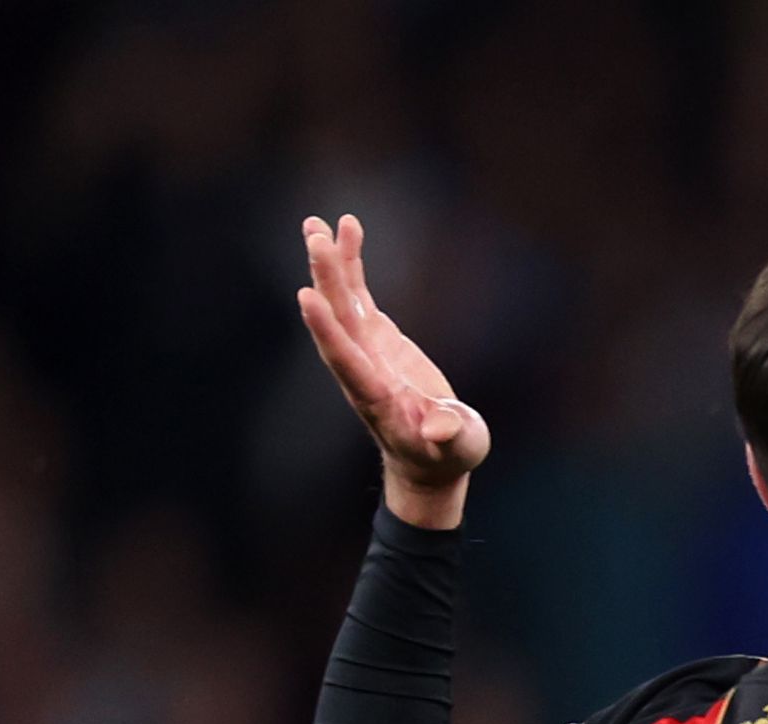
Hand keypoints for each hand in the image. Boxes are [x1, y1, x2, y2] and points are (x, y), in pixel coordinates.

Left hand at [296, 213, 485, 527]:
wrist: (428, 456)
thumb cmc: (446, 456)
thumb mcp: (459, 449)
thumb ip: (452, 437)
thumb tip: (442, 430)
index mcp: (376, 397)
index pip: (346, 360)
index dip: (327, 330)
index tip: (307, 296)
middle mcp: (360, 368)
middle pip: (338, 320)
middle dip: (326, 279)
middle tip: (316, 239)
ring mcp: (364, 349)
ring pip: (339, 301)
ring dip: (327, 263)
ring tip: (315, 223)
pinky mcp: (374, 335)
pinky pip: (356, 294)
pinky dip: (350, 263)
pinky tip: (347, 229)